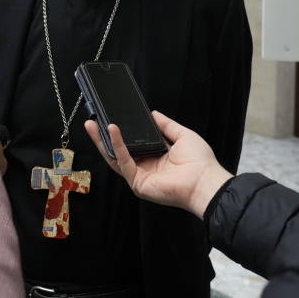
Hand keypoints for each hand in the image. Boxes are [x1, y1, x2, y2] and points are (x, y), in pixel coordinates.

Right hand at [84, 111, 231, 218]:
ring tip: (94, 125)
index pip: (133, 144)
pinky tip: (113, 131)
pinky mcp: (138, 183)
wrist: (205, 180)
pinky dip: (117, 145)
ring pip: (115, 158)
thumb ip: (166, 125)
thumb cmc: (200, 163)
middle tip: (93, 121)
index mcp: (156, 157)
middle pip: (119, 151)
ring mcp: (140, 176)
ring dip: (103, 141)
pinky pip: (123, 162)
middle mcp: (146, 167)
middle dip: (104, 136)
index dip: (122, 133)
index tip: (113, 118)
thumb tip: (154, 114)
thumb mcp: (182, 135)